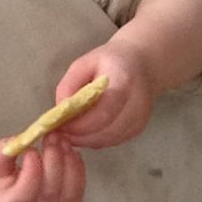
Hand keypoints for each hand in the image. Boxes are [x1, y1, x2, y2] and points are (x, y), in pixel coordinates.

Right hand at [0, 128, 84, 201]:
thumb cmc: (0, 199)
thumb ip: (1, 155)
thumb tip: (19, 138)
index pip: (26, 191)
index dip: (32, 167)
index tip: (30, 149)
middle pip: (51, 189)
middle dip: (54, 157)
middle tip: (52, 135)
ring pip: (69, 190)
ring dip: (69, 161)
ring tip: (63, 140)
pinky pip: (78, 190)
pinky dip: (78, 169)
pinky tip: (71, 153)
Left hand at [47, 35, 155, 150]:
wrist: (142, 64)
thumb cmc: (110, 61)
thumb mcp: (84, 64)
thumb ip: (69, 85)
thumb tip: (59, 112)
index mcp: (124, 82)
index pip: (104, 111)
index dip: (80, 123)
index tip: (61, 125)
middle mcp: (137, 104)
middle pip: (106, 131)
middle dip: (79, 136)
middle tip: (61, 132)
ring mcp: (140, 119)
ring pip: (108, 140)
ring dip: (86, 140)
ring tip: (70, 132)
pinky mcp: (138, 129)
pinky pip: (113, 141)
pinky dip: (96, 140)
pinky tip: (86, 131)